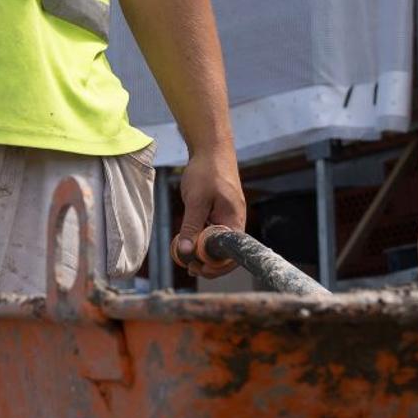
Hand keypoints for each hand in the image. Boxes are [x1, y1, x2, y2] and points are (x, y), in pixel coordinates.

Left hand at [172, 144, 244, 278]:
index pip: (231, 256)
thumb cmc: (207, 171)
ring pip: (216, 243)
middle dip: (206, 263)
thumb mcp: (196, 200)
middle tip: (187, 266)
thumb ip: (191, 227)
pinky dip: (200, 238)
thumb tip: (186, 253)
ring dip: (201, 251)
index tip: (197, 269)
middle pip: (224, 253)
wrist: (211, 148)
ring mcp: (227, 218)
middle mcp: (234, 222)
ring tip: (183, 255)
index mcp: (235, 221)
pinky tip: (187, 239)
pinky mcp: (218, 213)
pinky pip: (211, 232)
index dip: (216, 268)